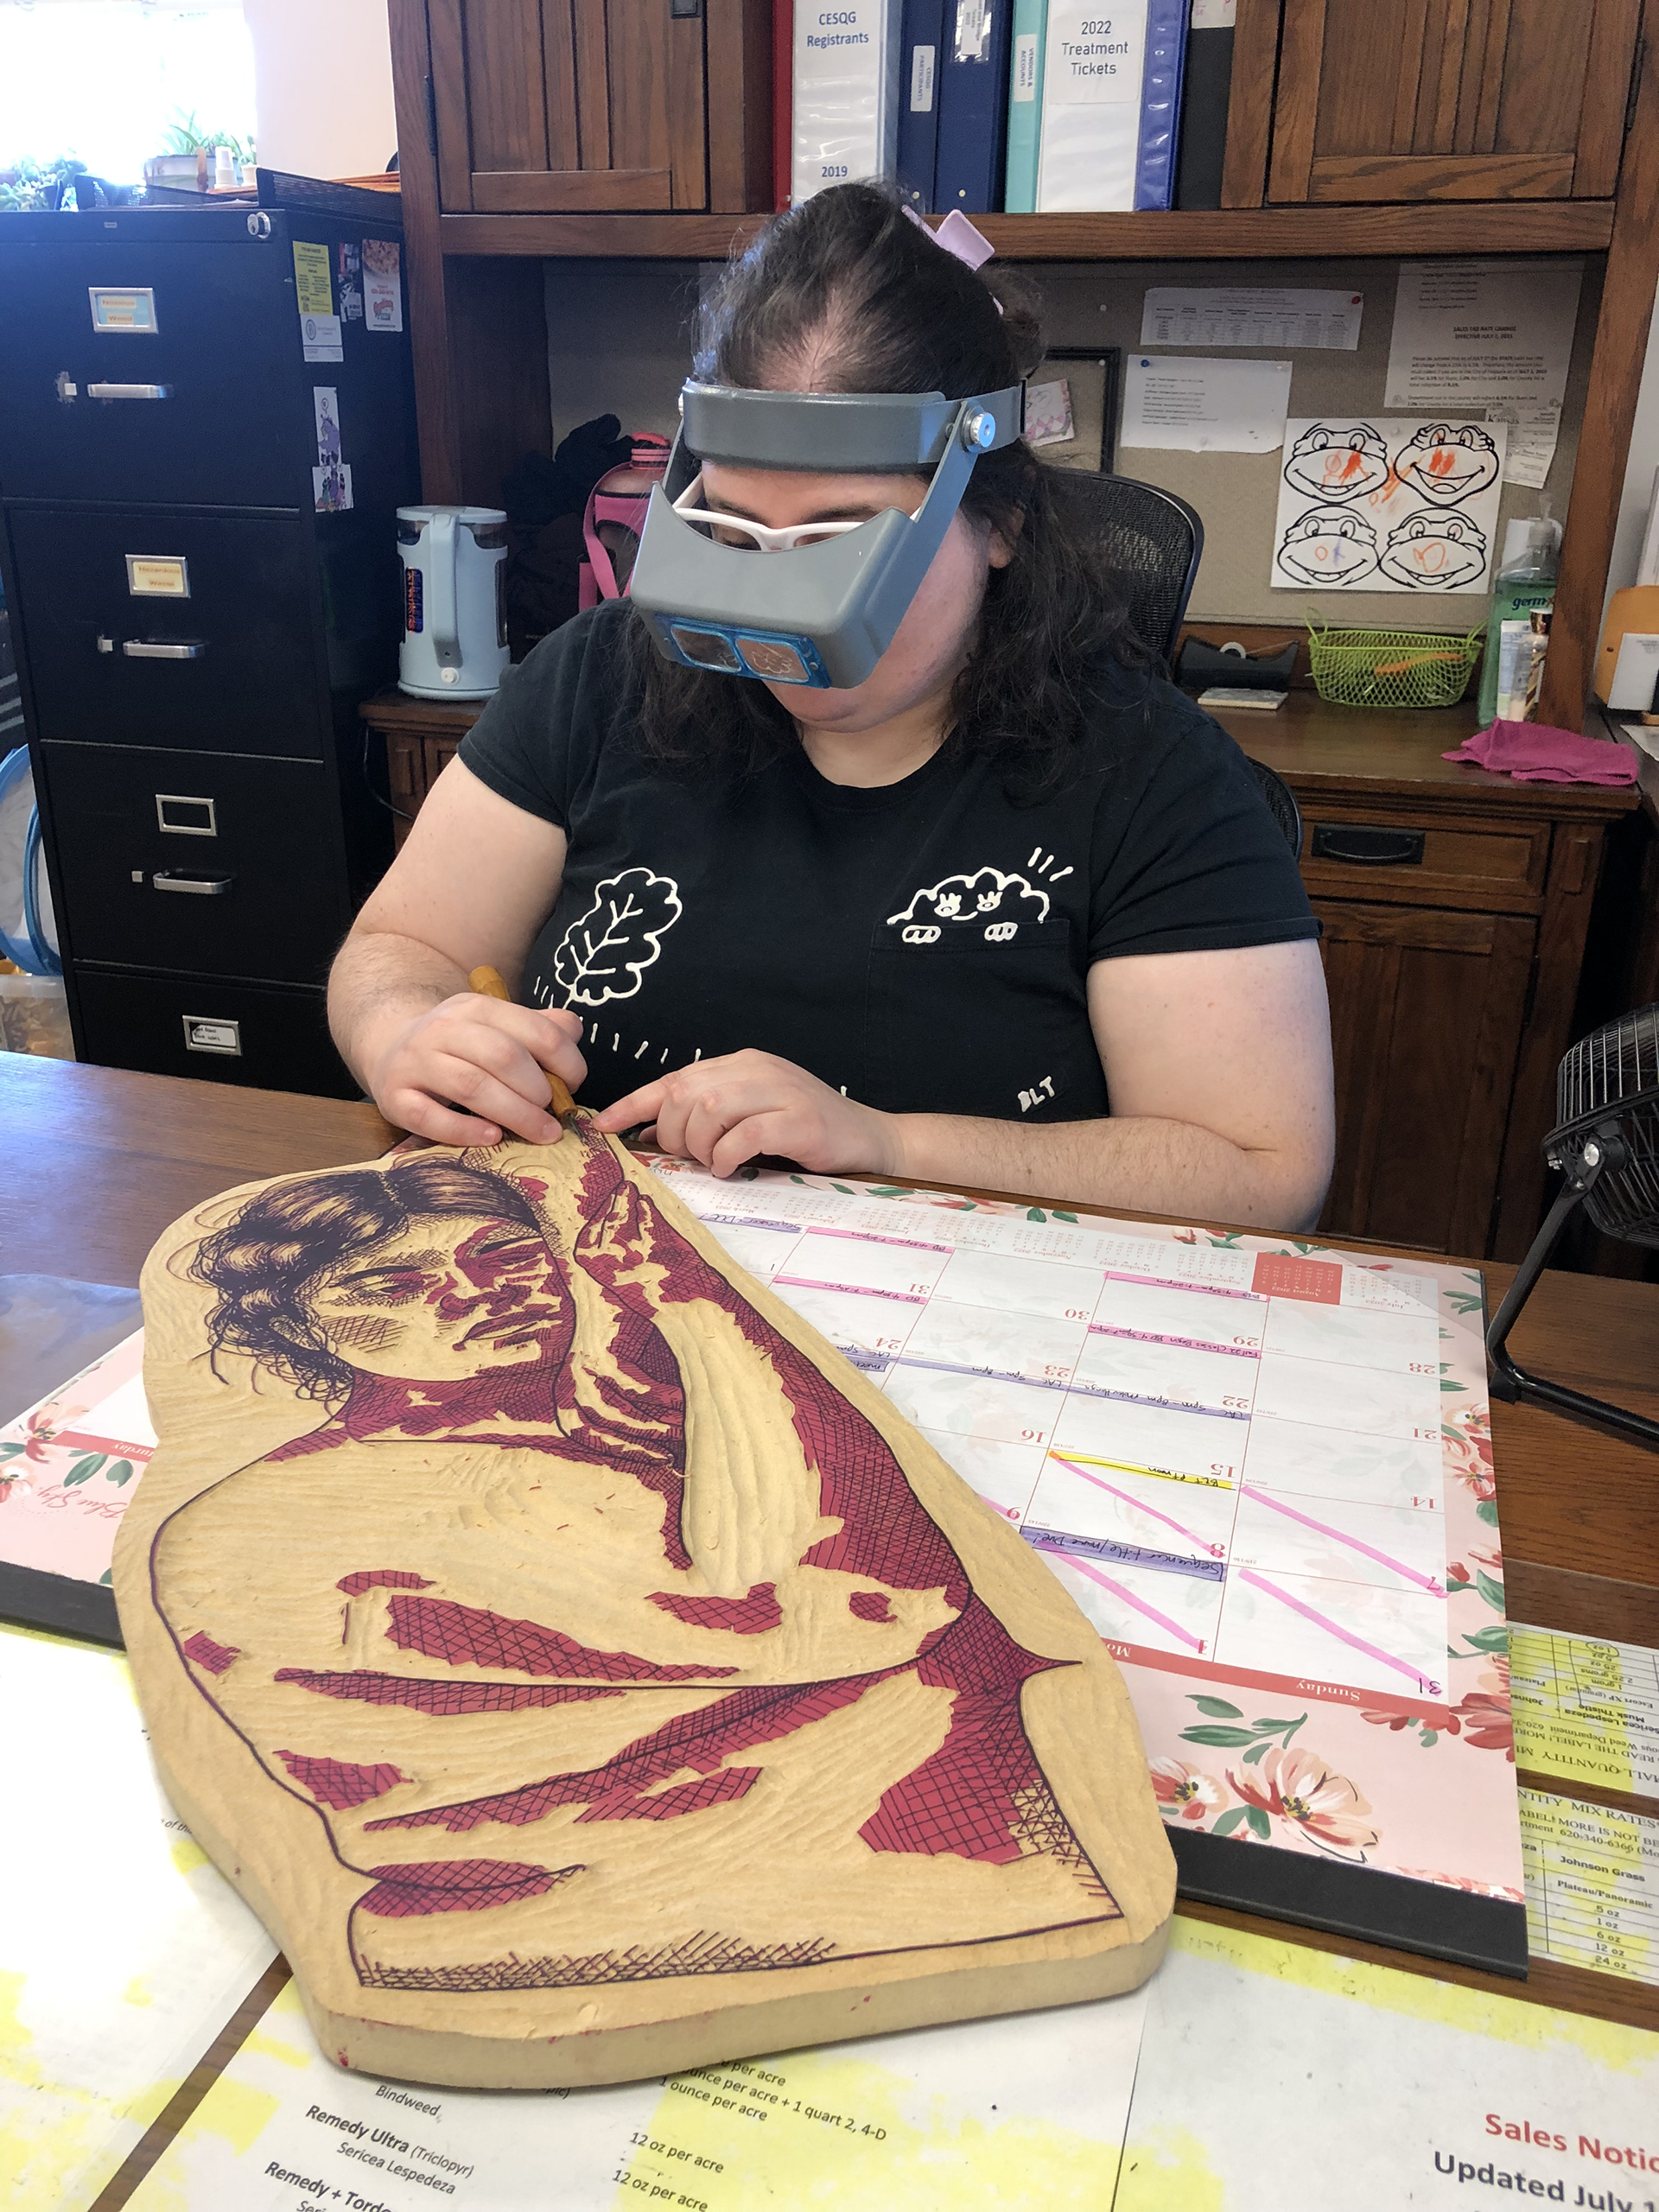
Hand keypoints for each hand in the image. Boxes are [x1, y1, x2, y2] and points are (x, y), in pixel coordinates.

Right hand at [367, 994, 587, 1147]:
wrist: (390, 1049)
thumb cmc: (460, 1046)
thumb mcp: (497, 1026)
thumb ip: (538, 1028)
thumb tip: (574, 1032)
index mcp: (477, 1008)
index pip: (534, 1029)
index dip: (565, 1060)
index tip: (575, 1085)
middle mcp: (443, 1029)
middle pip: (503, 1056)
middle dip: (539, 1090)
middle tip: (554, 1116)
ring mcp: (415, 1062)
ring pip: (471, 1086)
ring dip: (514, 1113)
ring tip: (541, 1133)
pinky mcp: (394, 1097)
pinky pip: (429, 1117)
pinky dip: (464, 1131)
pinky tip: (492, 1138)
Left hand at [592, 1049, 901, 1180]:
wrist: (872, 1140)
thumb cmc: (806, 1134)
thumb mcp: (749, 1119)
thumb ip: (705, 1120)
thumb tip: (650, 1134)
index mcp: (741, 1064)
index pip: (674, 1079)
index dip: (634, 1103)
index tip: (603, 1127)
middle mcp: (758, 1070)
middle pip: (686, 1093)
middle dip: (674, 1133)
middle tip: (690, 1158)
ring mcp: (782, 1091)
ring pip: (710, 1109)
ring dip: (700, 1145)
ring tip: (714, 1163)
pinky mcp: (801, 1120)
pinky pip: (745, 1135)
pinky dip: (729, 1156)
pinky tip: (734, 1168)